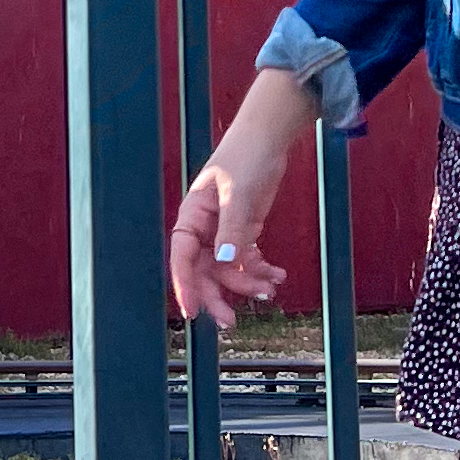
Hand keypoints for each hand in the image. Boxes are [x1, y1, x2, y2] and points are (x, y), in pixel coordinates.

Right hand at [168, 75, 320, 329]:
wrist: (269, 138)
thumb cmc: (246, 156)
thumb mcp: (238, 192)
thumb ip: (232, 228)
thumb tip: (224, 262)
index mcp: (192, 216)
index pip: (182, 257)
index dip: (184, 285)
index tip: (192, 311)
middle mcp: (205, 228)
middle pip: (204, 271)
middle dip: (218, 295)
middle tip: (231, 321)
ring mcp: (224, 231)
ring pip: (228, 269)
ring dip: (246, 283)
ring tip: (271, 289)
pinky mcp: (243, 230)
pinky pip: (246, 259)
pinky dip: (260, 270)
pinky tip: (277, 276)